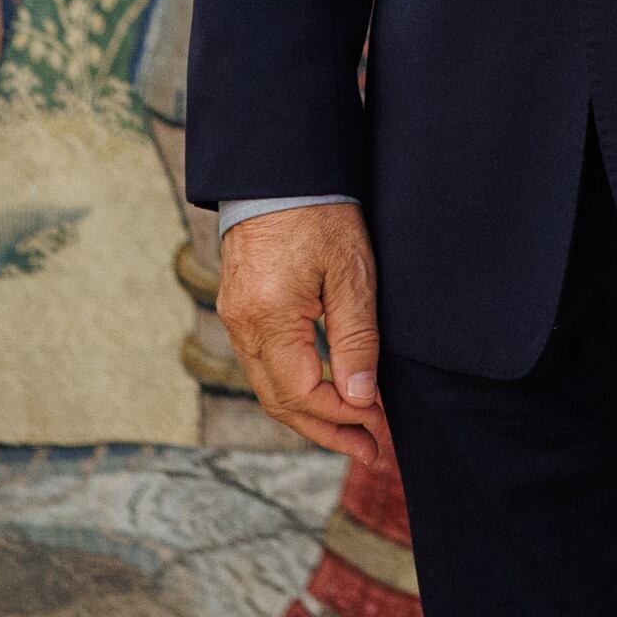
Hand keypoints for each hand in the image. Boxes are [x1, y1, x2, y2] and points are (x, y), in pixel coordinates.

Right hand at [214, 202, 391, 463]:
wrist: (279, 167)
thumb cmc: (320, 210)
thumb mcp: (351, 274)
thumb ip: (355, 340)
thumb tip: (359, 399)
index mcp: (268, 319)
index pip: (303, 396)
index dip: (343, 420)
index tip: (380, 430)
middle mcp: (242, 324)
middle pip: (279, 402)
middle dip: (326, 431)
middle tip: (370, 450)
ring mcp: (235, 316)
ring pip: (269, 387)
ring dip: (311, 414)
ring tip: (354, 430)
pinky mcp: (239, 305)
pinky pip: (262, 364)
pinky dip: (294, 387)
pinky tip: (324, 392)